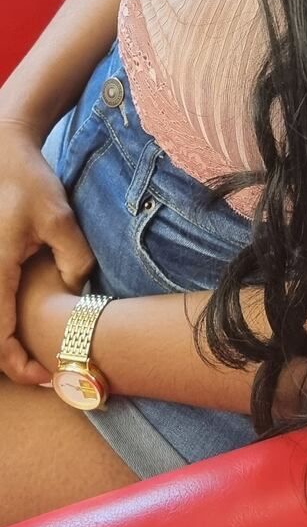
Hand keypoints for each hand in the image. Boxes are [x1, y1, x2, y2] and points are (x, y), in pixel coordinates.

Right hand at [0, 119, 93, 383]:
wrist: (3, 152)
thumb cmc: (28, 182)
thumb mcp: (60, 218)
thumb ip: (73, 259)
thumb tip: (79, 291)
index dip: (20, 366)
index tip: (46, 374)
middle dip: (12, 362)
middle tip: (44, 370)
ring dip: (5, 344)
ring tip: (36, 352)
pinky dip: (1, 323)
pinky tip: (24, 323)